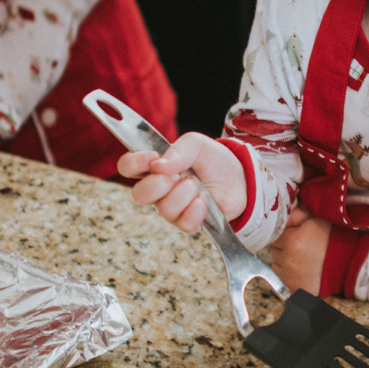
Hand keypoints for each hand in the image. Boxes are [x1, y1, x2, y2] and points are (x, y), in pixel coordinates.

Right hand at [118, 133, 246, 231]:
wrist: (240, 179)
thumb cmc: (213, 161)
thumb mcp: (197, 144)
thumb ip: (178, 150)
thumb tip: (158, 165)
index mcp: (154, 166)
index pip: (127, 167)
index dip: (134, 163)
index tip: (152, 158)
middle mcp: (158, 189)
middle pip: (139, 194)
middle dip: (158, 184)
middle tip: (176, 175)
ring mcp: (171, 208)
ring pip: (164, 208)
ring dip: (184, 194)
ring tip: (198, 185)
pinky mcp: (187, 223)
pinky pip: (183, 223)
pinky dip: (196, 210)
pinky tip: (205, 201)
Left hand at [270, 207, 331, 294]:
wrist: (346, 267)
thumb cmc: (334, 242)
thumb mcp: (317, 221)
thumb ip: (297, 214)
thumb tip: (285, 213)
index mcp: (292, 239)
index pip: (278, 230)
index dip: (289, 230)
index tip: (299, 232)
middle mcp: (287, 257)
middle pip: (275, 244)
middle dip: (284, 242)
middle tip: (301, 243)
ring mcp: (287, 272)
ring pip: (275, 257)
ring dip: (284, 255)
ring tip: (300, 255)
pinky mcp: (290, 283)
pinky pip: (278, 271)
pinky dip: (285, 268)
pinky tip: (299, 266)